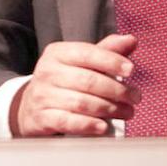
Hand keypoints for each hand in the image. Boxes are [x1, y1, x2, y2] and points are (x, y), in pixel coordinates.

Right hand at [11, 33, 138, 136]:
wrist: (31, 105)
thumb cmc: (64, 81)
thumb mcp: (81, 62)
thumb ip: (106, 51)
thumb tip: (131, 40)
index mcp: (58, 53)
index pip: (87, 53)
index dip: (111, 61)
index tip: (131, 70)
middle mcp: (48, 71)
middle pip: (88, 80)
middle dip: (117, 90)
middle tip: (135, 97)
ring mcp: (43, 95)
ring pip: (81, 102)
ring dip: (110, 109)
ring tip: (127, 112)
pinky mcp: (42, 117)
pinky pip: (68, 122)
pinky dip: (88, 125)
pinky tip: (103, 126)